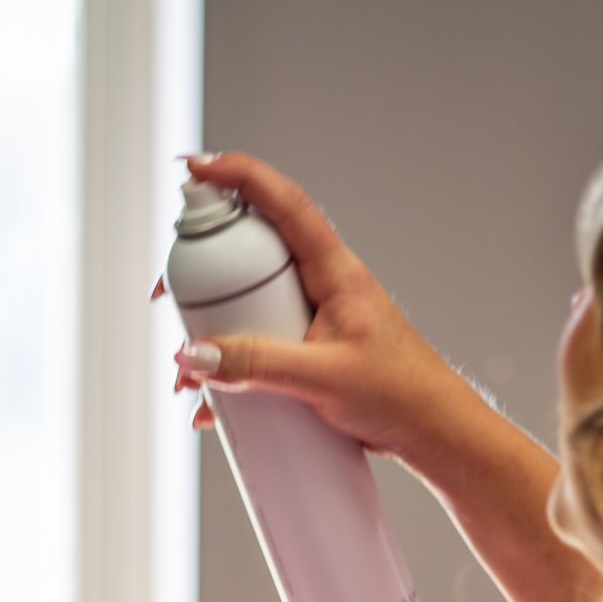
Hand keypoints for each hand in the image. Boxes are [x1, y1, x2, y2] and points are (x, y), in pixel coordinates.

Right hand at [162, 152, 488, 479]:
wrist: (433, 434)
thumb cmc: (400, 396)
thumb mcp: (322, 379)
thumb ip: (257, 364)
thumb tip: (194, 355)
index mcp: (334, 270)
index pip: (283, 202)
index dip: (238, 175)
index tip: (196, 167)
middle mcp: (321, 284)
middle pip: (250, 251)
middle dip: (202, 271)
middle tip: (169, 295)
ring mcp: (312, 316)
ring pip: (246, 303)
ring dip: (209, 333)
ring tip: (188, 374)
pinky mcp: (307, 349)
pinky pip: (255, 344)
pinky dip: (227, 369)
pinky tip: (213, 405)